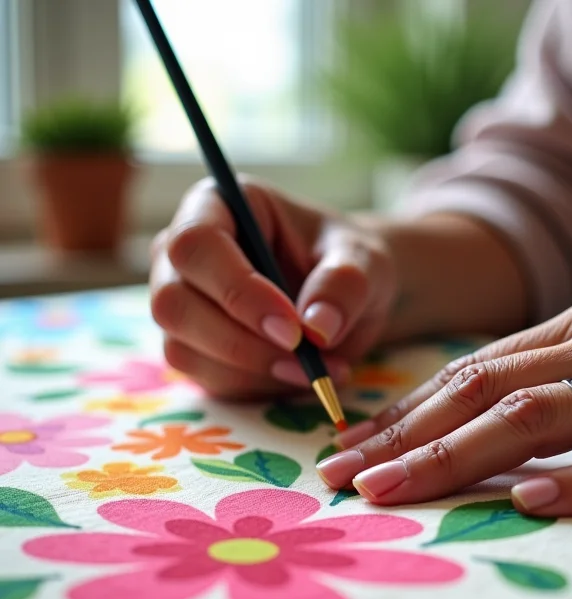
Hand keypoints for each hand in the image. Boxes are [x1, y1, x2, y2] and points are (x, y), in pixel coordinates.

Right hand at [150, 178, 396, 397]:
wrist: (350, 299)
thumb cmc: (350, 263)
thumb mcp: (365, 261)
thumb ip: (344, 284)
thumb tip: (315, 328)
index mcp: (218, 205)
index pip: (195, 244)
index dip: (237, 290)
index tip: (292, 327)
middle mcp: (186, 254)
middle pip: (172, 303)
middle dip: (241, 342)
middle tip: (306, 357)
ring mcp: (184, 304)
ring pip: (183, 349)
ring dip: (253, 370)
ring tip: (318, 368)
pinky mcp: (196, 348)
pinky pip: (207, 379)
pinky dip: (256, 386)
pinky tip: (301, 375)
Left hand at [316, 295, 571, 515]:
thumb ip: (550, 379)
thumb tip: (467, 419)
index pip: (470, 372)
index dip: (403, 412)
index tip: (348, 447)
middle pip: (485, 390)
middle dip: (405, 436)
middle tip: (343, 476)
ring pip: (541, 417)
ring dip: (458, 455)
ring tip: (395, 489)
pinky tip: (533, 502)